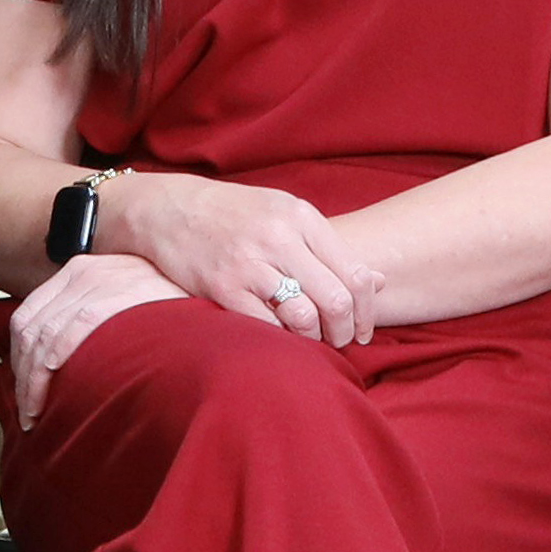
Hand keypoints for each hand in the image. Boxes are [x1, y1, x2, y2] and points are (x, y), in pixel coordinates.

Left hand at [1, 248, 177, 422]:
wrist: (214, 300)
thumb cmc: (173, 314)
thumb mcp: (124, 303)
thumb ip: (90, 319)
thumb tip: (56, 361)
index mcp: (81, 271)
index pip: (29, 315)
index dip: (18, 358)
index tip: (23, 390)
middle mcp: (85, 272)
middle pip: (30, 327)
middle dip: (22, 375)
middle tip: (28, 412)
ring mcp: (100, 282)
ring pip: (43, 335)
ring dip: (32, 380)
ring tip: (37, 414)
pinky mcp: (117, 294)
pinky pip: (69, 332)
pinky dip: (50, 367)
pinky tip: (51, 392)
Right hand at [112, 168, 385, 345]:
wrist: (171, 209)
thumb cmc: (236, 215)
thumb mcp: (286, 214)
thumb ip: (329, 247)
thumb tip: (379, 282)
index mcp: (301, 217)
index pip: (355, 273)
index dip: (367, 311)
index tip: (362, 329)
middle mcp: (279, 238)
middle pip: (336, 299)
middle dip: (345, 331)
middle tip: (340, 341)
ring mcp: (250, 263)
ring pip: (304, 316)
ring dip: (314, 337)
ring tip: (310, 339)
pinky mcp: (223, 287)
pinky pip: (266, 326)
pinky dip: (279, 338)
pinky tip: (280, 336)